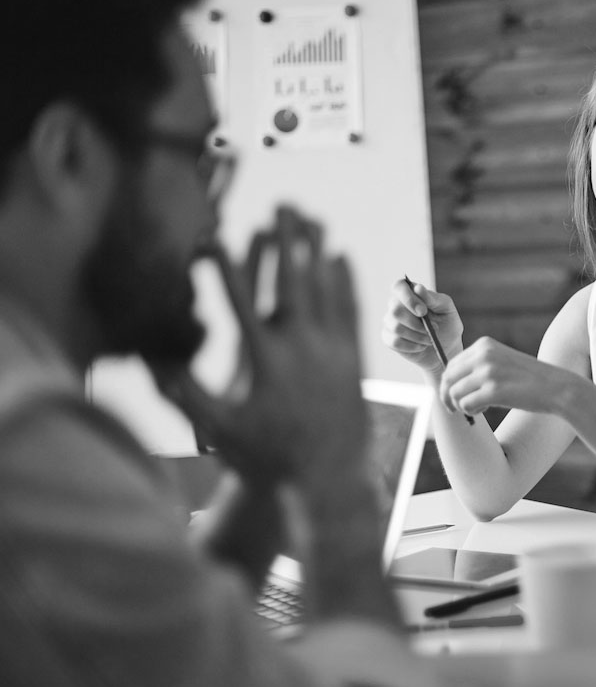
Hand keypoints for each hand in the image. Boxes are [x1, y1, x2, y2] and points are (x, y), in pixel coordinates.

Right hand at [153, 207, 367, 492]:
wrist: (327, 482)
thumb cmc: (267, 459)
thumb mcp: (219, 432)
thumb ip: (186, 395)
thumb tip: (151, 361)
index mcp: (266, 362)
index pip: (240, 301)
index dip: (224, 264)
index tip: (211, 235)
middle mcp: (303, 349)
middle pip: (294, 280)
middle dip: (287, 239)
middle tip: (283, 203)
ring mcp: (333, 352)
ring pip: (327, 289)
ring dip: (318, 250)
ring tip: (311, 217)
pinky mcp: (353, 359)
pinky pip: (350, 309)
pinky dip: (345, 281)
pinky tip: (340, 257)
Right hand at [381, 276, 463, 374]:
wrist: (446, 347)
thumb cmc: (446, 323)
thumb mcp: (446, 308)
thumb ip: (433, 298)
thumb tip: (418, 288)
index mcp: (410, 293)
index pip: (399, 287)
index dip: (408, 298)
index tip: (423, 311)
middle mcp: (396, 305)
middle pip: (395, 310)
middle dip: (416, 323)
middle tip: (434, 328)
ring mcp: (390, 322)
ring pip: (396, 328)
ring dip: (417, 336)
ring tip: (430, 339)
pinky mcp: (389, 338)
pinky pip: (394, 342)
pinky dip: (412, 346)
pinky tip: (421, 346)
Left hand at [439, 336, 573, 417]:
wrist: (555, 387)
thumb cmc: (528, 378)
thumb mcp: (501, 360)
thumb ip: (478, 365)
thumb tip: (450, 382)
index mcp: (484, 345)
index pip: (451, 363)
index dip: (448, 383)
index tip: (452, 396)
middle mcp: (483, 355)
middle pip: (448, 378)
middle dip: (446, 396)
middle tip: (453, 409)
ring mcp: (488, 372)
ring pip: (455, 393)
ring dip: (461, 406)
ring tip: (476, 408)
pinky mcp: (494, 391)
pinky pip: (466, 405)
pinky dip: (471, 412)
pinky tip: (483, 410)